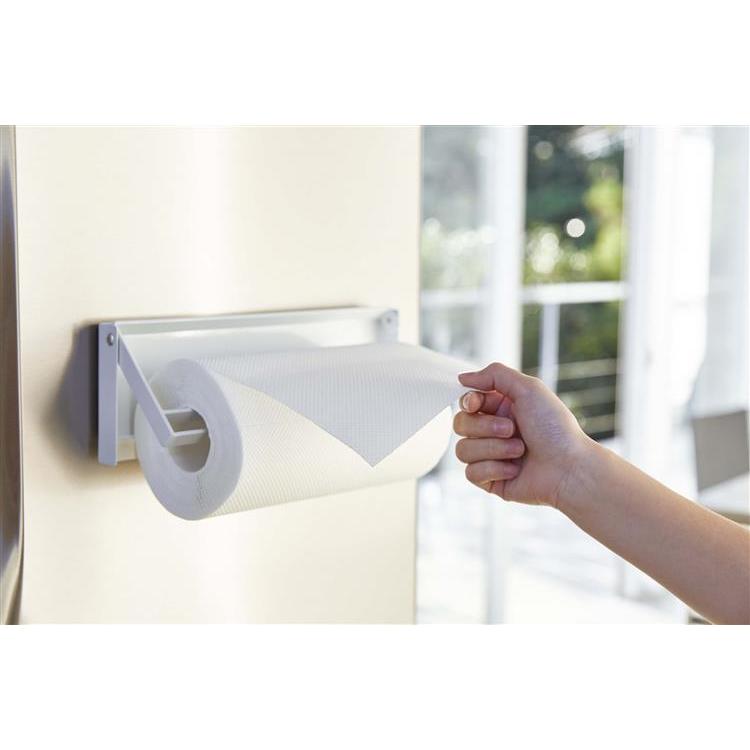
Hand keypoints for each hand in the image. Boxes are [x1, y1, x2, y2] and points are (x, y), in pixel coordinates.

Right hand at [453, 361, 590, 507]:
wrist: (569, 468)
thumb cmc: (556, 430)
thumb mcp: (529, 388)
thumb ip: (494, 375)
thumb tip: (463, 377)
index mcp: (502, 408)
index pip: (467, 402)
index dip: (468, 403)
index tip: (477, 404)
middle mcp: (494, 431)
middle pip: (460, 424)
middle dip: (485, 427)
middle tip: (512, 429)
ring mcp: (491, 456)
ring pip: (463, 450)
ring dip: (494, 449)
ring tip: (519, 451)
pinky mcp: (490, 479)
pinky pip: (471, 473)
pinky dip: (494, 470)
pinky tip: (514, 470)